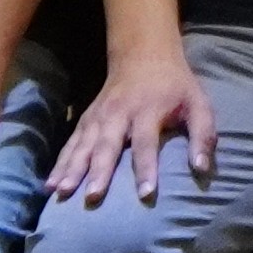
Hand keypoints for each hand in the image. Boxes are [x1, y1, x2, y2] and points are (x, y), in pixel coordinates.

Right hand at [51, 46, 216, 207]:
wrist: (144, 55)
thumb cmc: (175, 86)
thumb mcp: (198, 104)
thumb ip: (203, 135)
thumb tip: (202, 169)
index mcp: (148, 110)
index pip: (146, 143)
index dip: (147, 168)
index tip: (147, 194)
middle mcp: (118, 114)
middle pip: (108, 145)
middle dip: (99, 171)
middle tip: (92, 197)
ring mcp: (98, 116)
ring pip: (83, 145)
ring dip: (72, 169)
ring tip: (61, 193)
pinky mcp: (86, 120)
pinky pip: (70, 144)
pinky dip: (59, 164)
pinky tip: (49, 185)